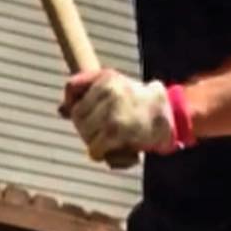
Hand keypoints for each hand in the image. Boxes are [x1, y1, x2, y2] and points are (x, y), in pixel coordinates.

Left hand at [62, 69, 177, 160]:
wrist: (169, 116)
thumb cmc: (139, 105)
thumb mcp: (115, 91)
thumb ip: (87, 97)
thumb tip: (61, 110)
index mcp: (106, 77)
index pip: (71, 87)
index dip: (71, 103)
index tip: (80, 112)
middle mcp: (108, 89)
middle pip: (76, 114)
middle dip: (85, 127)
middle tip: (103, 132)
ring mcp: (112, 109)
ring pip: (84, 133)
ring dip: (94, 142)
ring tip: (112, 140)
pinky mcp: (117, 130)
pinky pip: (94, 148)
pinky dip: (102, 154)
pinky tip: (118, 150)